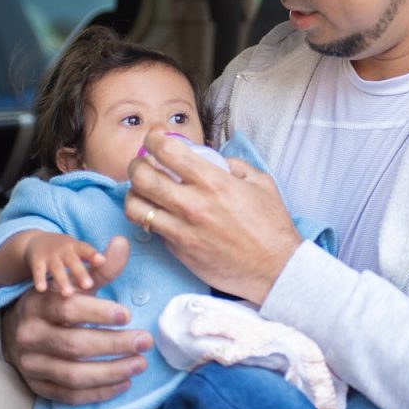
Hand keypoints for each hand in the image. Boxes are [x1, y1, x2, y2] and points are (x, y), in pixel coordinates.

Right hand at [0, 236, 153, 403]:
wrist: (19, 330)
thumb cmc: (57, 304)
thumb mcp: (75, 284)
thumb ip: (102, 268)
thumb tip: (122, 243)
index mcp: (37, 305)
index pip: (68, 310)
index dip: (98, 313)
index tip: (127, 314)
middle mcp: (29, 336)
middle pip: (74, 345)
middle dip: (114, 345)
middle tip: (145, 341)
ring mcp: (31, 364)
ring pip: (73, 375)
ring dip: (111, 372)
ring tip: (140, 364)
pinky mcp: (37, 386)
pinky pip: (70, 395)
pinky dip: (99, 392)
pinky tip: (124, 383)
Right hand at [20, 232, 104, 295]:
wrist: (36, 244)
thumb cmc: (69, 257)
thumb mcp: (84, 257)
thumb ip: (105, 267)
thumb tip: (126, 262)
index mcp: (79, 248)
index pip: (87, 251)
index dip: (93, 255)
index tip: (101, 261)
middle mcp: (65, 251)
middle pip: (73, 261)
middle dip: (80, 272)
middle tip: (89, 285)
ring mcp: (50, 257)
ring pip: (57, 268)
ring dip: (62, 280)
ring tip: (68, 293)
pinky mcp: (37, 263)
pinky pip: (38, 271)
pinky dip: (40, 279)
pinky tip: (42, 289)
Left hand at [125, 128, 302, 303]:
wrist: (274, 270)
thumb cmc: (270, 226)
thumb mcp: (261, 183)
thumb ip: (234, 165)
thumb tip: (214, 158)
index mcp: (214, 182)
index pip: (167, 151)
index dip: (154, 139)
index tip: (155, 139)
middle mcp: (193, 204)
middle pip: (142, 177)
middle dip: (136, 164)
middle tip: (142, 163)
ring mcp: (182, 229)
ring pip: (135, 206)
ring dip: (134, 193)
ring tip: (142, 190)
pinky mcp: (179, 250)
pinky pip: (151, 228)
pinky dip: (149, 217)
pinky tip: (159, 213)